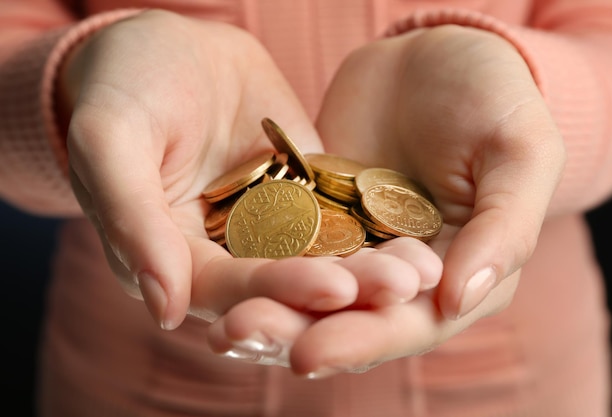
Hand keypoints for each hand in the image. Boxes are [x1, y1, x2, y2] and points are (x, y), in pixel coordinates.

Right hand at [59, 10, 442, 329]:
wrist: (167, 47)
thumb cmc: (122, 87)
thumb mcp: (111, 141)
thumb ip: (130, 219)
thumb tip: (164, 310)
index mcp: (171, 258)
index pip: (225, 290)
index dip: (276, 293)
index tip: (333, 288)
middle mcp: (223, 254)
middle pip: (283, 284)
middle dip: (342, 289)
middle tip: (401, 286)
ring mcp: (266, 227)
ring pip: (318, 256)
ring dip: (369, 266)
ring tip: (420, 267)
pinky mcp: (302, 196)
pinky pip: (338, 215)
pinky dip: (373, 226)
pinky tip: (417, 229)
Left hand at [205, 24, 564, 375]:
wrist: (437, 50)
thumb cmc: (495, 96)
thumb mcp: (520, 152)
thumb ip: (505, 227)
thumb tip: (462, 298)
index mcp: (464, 273)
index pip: (412, 323)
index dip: (363, 341)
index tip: (309, 354)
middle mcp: (408, 272)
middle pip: (351, 316)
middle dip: (297, 331)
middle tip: (240, 336)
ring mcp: (360, 243)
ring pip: (313, 288)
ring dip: (268, 308)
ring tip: (219, 326)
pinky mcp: (321, 213)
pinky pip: (286, 241)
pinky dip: (256, 261)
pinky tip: (218, 277)